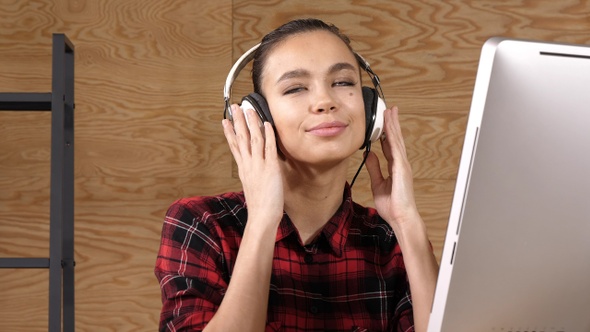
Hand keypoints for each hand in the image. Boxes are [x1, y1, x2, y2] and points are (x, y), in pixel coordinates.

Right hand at [222, 105, 283, 226]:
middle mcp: (248, 164)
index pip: (235, 146)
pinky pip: (269, 148)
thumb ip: (252, 175)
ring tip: (249, 109)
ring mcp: (258, 165)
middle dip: (237, 121)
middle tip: (234, 107)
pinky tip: (267, 124)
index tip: (225, 121)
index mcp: (243, 169)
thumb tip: (254, 169)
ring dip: (251, 123)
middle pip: (241, 138)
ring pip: (253, 139)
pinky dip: (268, 135)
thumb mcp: (252, 186)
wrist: (262, 216)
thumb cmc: (259, 206)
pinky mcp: (270, 168)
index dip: (229, 132)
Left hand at [364, 106, 420, 230]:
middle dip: (392, 124)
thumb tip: (369, 156)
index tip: (384, 123)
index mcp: (395, 167)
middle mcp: (400, 163)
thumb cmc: (392, 205)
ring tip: (391, 112)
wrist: (400, 217)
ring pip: (397, 140)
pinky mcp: (401, 168)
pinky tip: (389, 128)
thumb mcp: (378, 184)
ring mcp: (402, 165)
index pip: (390, 146)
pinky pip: (395, 149)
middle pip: (395, 139)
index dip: (387, 134)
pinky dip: (392, 137)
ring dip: (393, 126)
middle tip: (390, 110)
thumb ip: (374, 168)